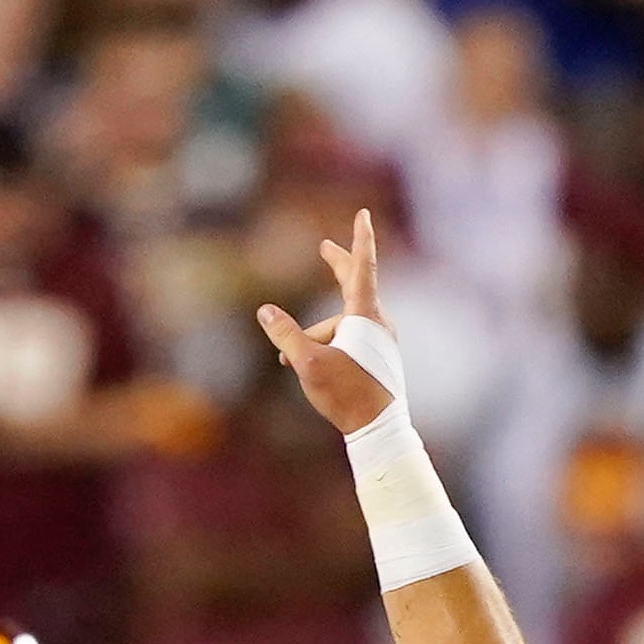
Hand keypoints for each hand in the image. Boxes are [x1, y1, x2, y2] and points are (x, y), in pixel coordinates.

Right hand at [249, 205, 397, 432]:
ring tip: (285, 361)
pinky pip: (348, 339)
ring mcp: (379, 340)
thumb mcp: (308, 362)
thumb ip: (286, 334)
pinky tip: (307, 367)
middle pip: (354, 285)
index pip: (361, 267)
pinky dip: (326, 345)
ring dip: (314, 335)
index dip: (359, 239)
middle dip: (337, 266)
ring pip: (341, 324)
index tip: (363, 215)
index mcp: (365, 316)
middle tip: (325, 248)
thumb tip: (265, 310)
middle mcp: (377, 323)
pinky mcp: (378, 357)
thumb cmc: (346, 395)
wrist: (379, 429)